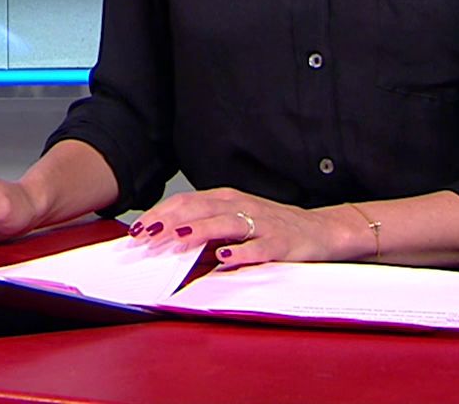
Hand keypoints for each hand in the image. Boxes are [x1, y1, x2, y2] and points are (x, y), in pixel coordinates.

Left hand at [126, 187, 354, 269]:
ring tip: (177, 238)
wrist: (321, 230)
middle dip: (170, 221)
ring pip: (226, 223)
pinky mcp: (282, 243)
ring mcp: (262, 224)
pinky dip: (241, 252)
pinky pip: (260, 247)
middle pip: (200, 209)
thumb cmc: (271, 227)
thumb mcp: (235, 222)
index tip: (137, 229)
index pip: (186, 201)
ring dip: (199, 230)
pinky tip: (225, 258)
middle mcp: (242, 206)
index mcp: (227, 199)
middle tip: (146, 236)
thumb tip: (164, 244)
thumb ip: (204, 229)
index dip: (160, 214)